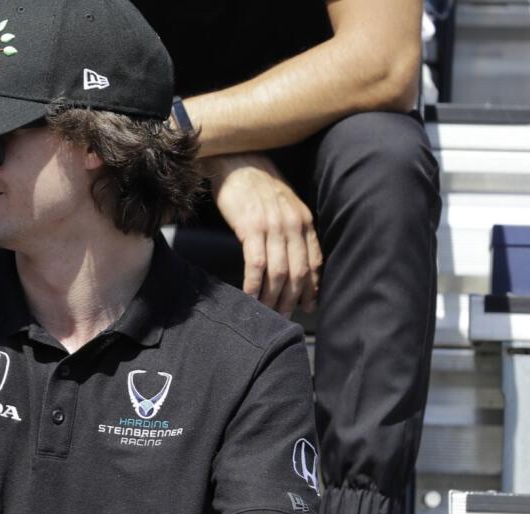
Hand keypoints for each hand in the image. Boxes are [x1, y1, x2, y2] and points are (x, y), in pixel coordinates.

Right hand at [205, 152, 321, 316]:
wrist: (234, 160)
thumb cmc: (255, 183)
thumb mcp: (283, 204)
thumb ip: (291, 228)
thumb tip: (292, 257)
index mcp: (304, 220)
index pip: (314, 262)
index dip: (312, 288)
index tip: (306, 306)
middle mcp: (293, 224)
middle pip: (298, 272)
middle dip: (292, 299)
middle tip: (283, 317)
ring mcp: (272, 226)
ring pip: (279, 272)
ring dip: (273, 297)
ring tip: (266, 312)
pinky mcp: (250, 228)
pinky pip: (256, 264)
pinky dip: (254, 285)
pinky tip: (250, 297)